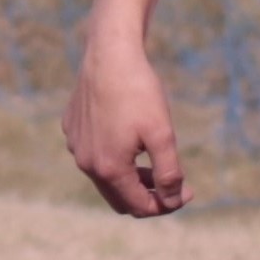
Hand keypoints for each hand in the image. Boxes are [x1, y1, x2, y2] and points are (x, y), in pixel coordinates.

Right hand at [62, 23, 188, 215]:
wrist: (109, 53)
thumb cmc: (139, 92)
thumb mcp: (162, 135)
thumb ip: (169, 174)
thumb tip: (173, 200)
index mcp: (108, 169)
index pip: (140, 206)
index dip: (167, 204)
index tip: (187, 191)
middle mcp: (86, 162)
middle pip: (119, 198)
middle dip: (147, 196)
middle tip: (172, 183)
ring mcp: (75, 145)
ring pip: (105, 177)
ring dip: (130, 178)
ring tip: (153, 163)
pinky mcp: (72, 128)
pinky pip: (93, 153)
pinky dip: (113, 156)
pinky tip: (129, 136)